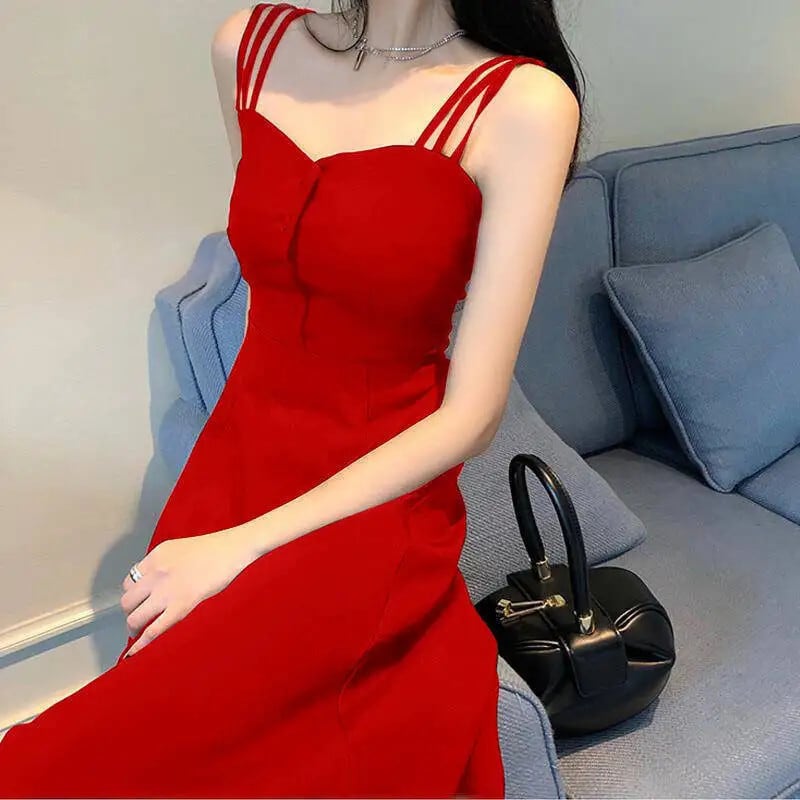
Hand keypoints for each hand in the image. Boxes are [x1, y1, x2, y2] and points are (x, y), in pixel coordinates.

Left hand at [120, 529, 253, 657]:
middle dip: (130, 613)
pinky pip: (153, 630)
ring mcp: (167, 590)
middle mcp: (156, 573)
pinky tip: (134, 653)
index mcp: (155, 557)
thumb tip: (154, 584)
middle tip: (138, 620)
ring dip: (134, 628)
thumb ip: (163, 565)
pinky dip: (141, 645)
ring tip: (140, 633)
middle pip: (127, 601)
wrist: (232, 549)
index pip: (129, 581)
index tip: (138, 603)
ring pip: (135, 617)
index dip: (132, 596)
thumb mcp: (178, 549)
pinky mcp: (181, 605)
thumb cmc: (213, 549)